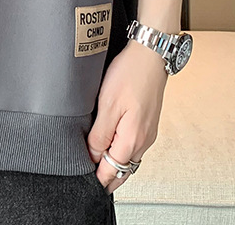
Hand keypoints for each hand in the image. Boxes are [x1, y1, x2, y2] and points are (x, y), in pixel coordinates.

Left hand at [86, 39, 167, 193]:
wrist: (150, 54)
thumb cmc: (130, 74)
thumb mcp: (107, 104)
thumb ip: (100, 135)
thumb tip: (93, 157)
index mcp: (133, 139)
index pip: (114, 171)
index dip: (97, 178)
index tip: (83, 179)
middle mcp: (144, 140)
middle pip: (123, 169)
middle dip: (106, 175)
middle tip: (88, 175)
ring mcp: (148, 132)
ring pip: (129, 158)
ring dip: (114, 163)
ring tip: (95, 162)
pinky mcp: (148, 123)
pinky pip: (134, 146)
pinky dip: (122, 151)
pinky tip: (111, 145)